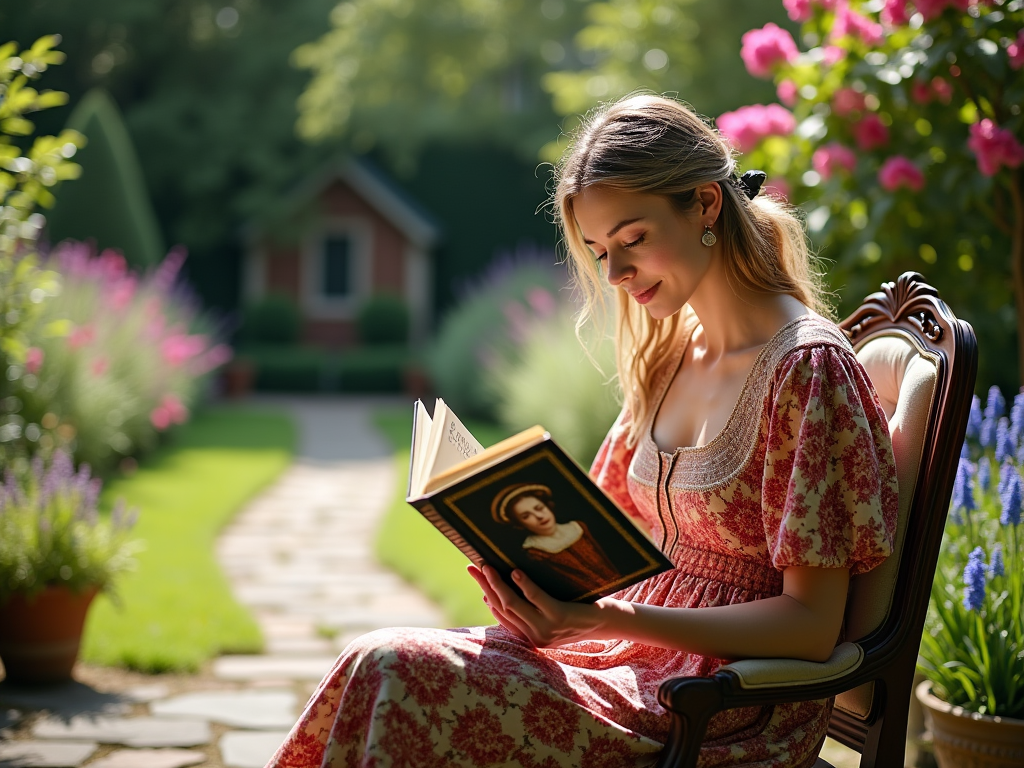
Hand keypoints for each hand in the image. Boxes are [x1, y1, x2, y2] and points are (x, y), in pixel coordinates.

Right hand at [467, 564, 619, 647]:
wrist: (611, 622)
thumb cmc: (581, 611)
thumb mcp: (553, 614)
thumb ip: (532, 607)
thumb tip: (510, 583)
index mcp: (531, 636)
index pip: (501, 616)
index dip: (487, 596)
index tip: (476, 578)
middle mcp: (536, 637)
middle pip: (502, 608)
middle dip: (485, 586)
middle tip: (473, 567)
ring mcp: (547, 629)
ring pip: (513, 605)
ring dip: (497, 585)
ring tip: (488, 566)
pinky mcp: (560, 617)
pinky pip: (537, 600)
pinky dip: (524, 586)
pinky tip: (515, 572)